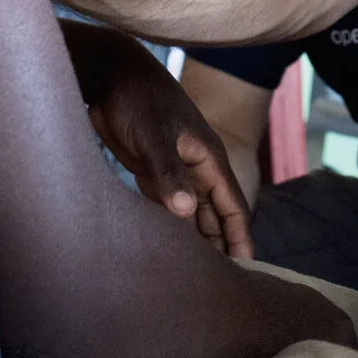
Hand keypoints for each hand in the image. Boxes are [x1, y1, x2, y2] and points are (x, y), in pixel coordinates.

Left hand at [83, 32, 254, 257]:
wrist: (110, 73)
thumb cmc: (138, 99)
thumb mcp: (153, 135)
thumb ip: (168, 172)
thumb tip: (186, 211)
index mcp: (208, 157)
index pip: (232, 205)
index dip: (240, 236)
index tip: (247, 269)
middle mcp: (196, 166)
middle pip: (215, 214)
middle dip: (220, 245)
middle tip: (219, 284)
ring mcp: (174, 168)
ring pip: (192, 213)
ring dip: (196, 239)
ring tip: (196, 274)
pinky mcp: (151, 170)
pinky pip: (169, 205)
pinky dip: (171, 226)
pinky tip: (166, 247)